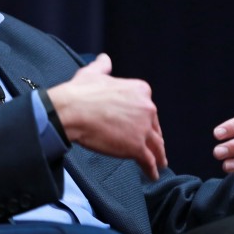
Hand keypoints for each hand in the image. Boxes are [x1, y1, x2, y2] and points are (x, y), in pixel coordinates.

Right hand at [47, 54, 167, 179]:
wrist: (72, 111)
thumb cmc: (80, 92)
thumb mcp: (94, 72)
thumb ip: (103, 66)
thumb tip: (105, 59)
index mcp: (140, 90)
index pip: (147, 108)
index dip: (145, 119)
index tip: (143, 126)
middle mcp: (147, 108)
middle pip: (154, 126)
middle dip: (154, 136)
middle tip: (155, 146)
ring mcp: (143, 129)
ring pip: (156, 144)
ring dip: (159, 154)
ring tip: (161, 163)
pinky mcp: (136, 147)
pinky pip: (149, 160)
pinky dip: (152, 169)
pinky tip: (152, 174)